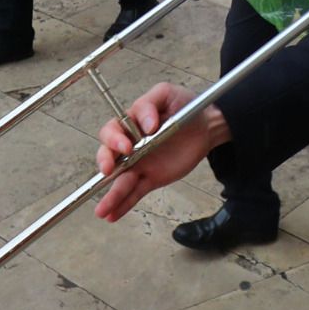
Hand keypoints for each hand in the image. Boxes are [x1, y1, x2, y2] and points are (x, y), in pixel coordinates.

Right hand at [94, 83, 227, 221]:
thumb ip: (150, 103)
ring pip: (120, 181)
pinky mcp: (152, 178)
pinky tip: (112, 215)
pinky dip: (123, 205)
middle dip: (105, 164)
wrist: (206, 125)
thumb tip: (145, 123)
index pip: (112, 131)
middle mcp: (130, 145)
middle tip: (108, 170)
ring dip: (109, 196)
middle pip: (108, 156)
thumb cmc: (184, 105)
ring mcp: (140, 164)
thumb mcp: (167, 94)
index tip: (127, 146)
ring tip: (102, 210)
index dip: (114, 139)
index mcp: (130, 124)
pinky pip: (135, 192)